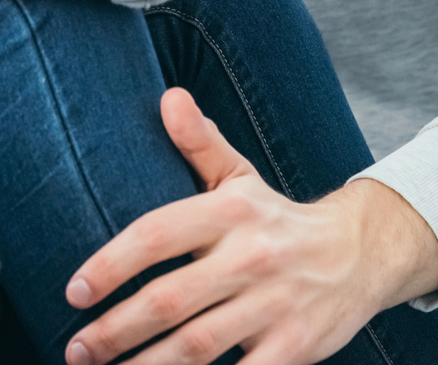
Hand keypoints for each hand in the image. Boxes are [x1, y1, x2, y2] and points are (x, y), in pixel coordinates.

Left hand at [63, 89, 437, 364]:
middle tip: (76, 350)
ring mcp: (275, 304)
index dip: (112, 263)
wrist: (362, 252)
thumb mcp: (241, 176)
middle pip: (170, 298)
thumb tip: (168, 97)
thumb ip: (200, 142)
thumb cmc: (279, 221)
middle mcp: (252, 256)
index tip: (75, 291)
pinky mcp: (295, 346)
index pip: (158, 234)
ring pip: (198, 344)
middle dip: (116, 329)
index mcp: (231, 211)